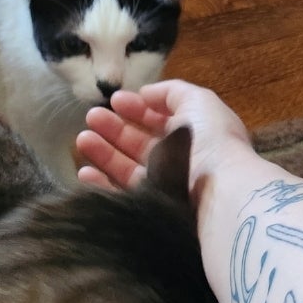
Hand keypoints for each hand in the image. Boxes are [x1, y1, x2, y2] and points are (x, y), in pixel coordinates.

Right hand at [76, 79, 252, 190]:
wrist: (219, 193)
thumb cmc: (211, 142)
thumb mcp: (199, 101)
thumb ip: (171, 92)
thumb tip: (145, 93)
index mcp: (191, 136)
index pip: (159, 121)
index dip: (137, 108)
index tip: (114, 99)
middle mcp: (176, 161)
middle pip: (138, 143)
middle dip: (114, 127)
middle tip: (92, 116)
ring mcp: (162, 187)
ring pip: (126, 167)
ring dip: (103, 151)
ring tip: (83, 138)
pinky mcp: (150, 210)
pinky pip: (121, 196)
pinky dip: (101, 184)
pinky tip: (85, 171)